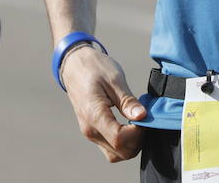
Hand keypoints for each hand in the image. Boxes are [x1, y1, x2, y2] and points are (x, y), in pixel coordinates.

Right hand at [60, 45, 146, 161]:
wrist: (74, 64)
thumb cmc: (94, 68)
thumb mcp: (114, 79)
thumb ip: (127, 101)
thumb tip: (142, 116)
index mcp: (94, 115)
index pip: (119, 139)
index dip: (137, 133)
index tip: (145, 117)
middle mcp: (90, 130)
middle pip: (120, 152)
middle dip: (137, 140)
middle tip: (144, 119)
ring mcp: (90, 133)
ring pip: (116, 154)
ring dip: (131, 144)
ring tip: (138, 122)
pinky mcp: (93, 132)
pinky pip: (111, 147)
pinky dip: (124, 142)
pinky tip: (130, 125)